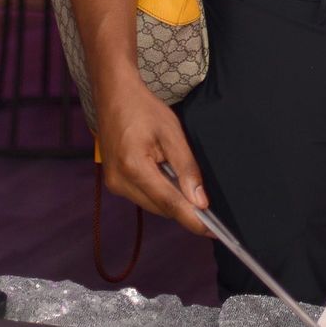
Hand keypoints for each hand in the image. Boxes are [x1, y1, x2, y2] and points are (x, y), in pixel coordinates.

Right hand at [95, 79, 211, 236]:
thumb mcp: (172, 133)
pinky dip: (160, 193)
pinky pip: (143, 196)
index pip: (169, 203)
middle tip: (210, 211)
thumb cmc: (143, 109)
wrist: (113, 95)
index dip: (192, 219)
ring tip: (190, 189)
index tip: (212, 231)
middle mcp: (119, 181)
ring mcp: (113, 184)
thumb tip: (200, 200)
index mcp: (133, 168)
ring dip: (172, 201)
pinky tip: (172, 181)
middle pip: (161, 207)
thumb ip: (187, 168)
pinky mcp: (114, 182)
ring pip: (152, 205)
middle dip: (185, 209)